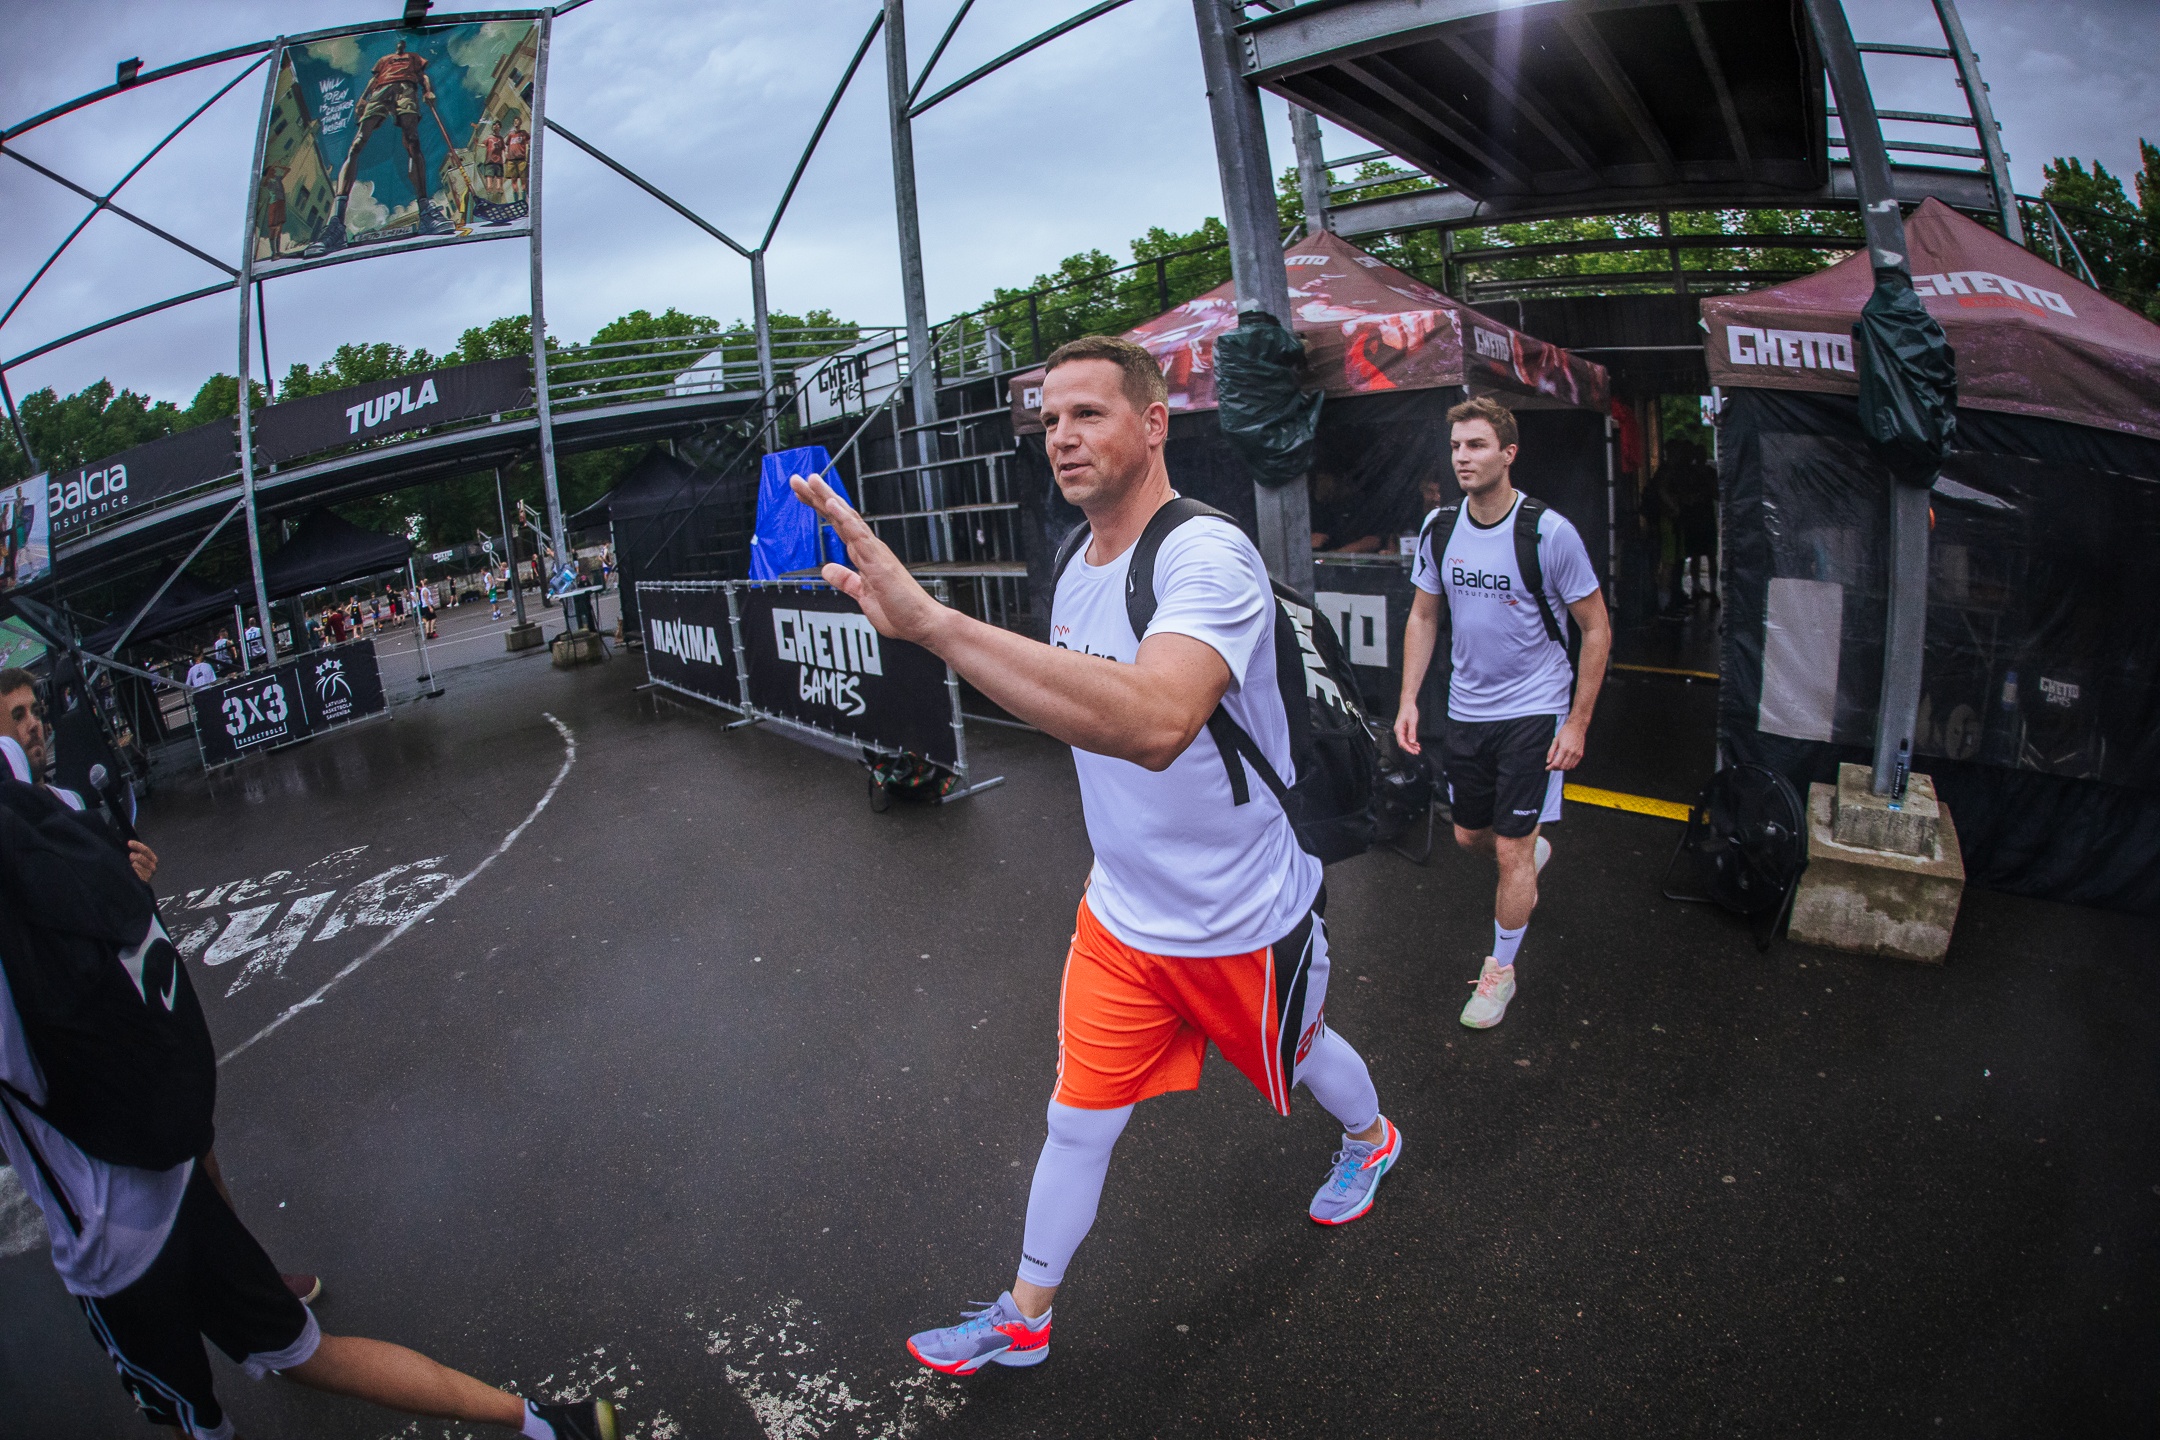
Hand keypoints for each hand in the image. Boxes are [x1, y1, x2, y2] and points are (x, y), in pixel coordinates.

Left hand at [127, 840, 157, 883]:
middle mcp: (153, 866)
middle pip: (140, 857)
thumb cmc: (137, 869)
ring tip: (132, 868)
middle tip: (130, 858)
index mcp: (153, 859)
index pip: (145, 850)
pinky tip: (133, 873)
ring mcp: (149, 874)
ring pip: (136, 864)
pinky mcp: (144, 881)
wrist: (136, 885)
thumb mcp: (138, 858)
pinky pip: (134, 872)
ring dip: (132, 865)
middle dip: (133, 856)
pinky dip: (132, 872)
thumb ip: (137, 851)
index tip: (129, 843)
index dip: (137, 846)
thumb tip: (130, 842)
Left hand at [788, 473, 946, 645]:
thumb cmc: (900, 611)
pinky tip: (832, 503)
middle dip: (818, 497)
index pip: (839, 526)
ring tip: (812, 480)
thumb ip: (845, 581)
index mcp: (866, 555)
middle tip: (798, 479)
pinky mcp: (878, 561)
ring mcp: (875, 552)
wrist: (922, 623)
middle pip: (840, 516)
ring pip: (847, 518)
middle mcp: (870, 548)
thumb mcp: (862, 596)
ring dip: (828, 498)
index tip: (804, 494)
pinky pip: (858, 535)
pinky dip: (844, 518)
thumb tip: (827, 569)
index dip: (821, 509)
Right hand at [1392, 701, 1420, 755]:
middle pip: (1403, 743)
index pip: (1401, 742)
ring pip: (1406, 741)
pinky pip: (1407, 737)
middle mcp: (1398, 731)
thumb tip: (1411, 741)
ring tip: (1418, 749)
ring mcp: (1401, 730)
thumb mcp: (1412, 722)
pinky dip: (1412, 741)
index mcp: (1398, 729)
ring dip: (1411, 745)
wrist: (1408, 703)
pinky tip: (1416, 744)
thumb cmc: (1409, 711)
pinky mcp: (1404, 729)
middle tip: (1417, 752)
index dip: (1407, 748)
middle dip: (1410, 748)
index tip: (1413, 752)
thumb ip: (1412, 732)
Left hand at [1546, 719, 1586, 771]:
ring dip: (1561, 768)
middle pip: (1562, 767)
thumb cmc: (1565, 732)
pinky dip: (1568, 766)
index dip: (1550, 767)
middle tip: (1551, 766)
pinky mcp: (1580, 754)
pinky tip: (1564, 763)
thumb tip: (1548, 762)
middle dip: (1555, 768)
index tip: (1546, 768)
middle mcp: (1571, 753)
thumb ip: (1551, 752)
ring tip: (1557, 765)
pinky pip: (1574, 765)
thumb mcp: (1555, 740)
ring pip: (1568, 767)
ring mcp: (1577, 754)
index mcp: (1564, 749)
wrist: (1577, 727)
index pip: (1556, 763)